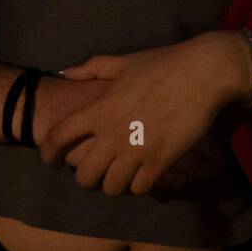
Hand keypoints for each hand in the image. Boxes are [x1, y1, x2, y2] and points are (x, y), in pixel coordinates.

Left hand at [39, 33, 251, 197]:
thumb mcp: (124, 62)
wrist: (203, 72)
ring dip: (113, 184)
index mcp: (101, 107)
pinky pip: (139, 188)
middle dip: (85, 178)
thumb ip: (92, 68)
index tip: (51, 160)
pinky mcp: (161, 161)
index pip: (60, 135)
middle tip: (94, 171)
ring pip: (111, 188)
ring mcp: (137, 150)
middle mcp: (114, 133)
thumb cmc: (163, 64)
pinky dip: (138, 185)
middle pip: (84, 176)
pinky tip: (142, 173)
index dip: (49, 152)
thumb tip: (66, 72)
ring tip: (118, 175)